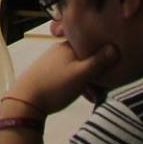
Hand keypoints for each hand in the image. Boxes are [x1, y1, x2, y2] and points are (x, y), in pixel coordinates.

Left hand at [3, 35, 119, 117]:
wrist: (25, 101)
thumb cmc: (55, 85)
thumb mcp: (81, 75)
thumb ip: (98, 62)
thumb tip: (116, 47)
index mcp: (68, 46)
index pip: (91, 42)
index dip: (104, 51)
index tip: (117, 63)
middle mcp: (60, 50)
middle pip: (86, 57)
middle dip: (99, 70)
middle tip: (109, 84)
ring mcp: (54, 62)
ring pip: (79, 68)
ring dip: (90, 80)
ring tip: (98, 95)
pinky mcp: (49, 73)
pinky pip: (71, 76)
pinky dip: (80, 84)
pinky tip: (87, 97)